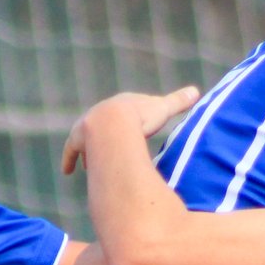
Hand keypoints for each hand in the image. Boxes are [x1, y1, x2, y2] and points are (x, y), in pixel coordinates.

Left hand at [61, 87, 200, 174]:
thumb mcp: (163, 109)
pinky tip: (67, 172)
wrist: (117, 121)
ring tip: (90, 166)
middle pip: (102, 126)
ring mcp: (86, 126)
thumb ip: (178, 102)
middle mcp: (100, 112)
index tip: (127, 130)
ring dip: (88, 151)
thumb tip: (196, 91)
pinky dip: (69, 160)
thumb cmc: (142, 115)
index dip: (125, 121)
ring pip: (85, 140)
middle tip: (105, 151)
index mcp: (120, 106)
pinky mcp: (77, 140)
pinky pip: (71, 151)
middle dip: (103, 137)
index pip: (122, 112)